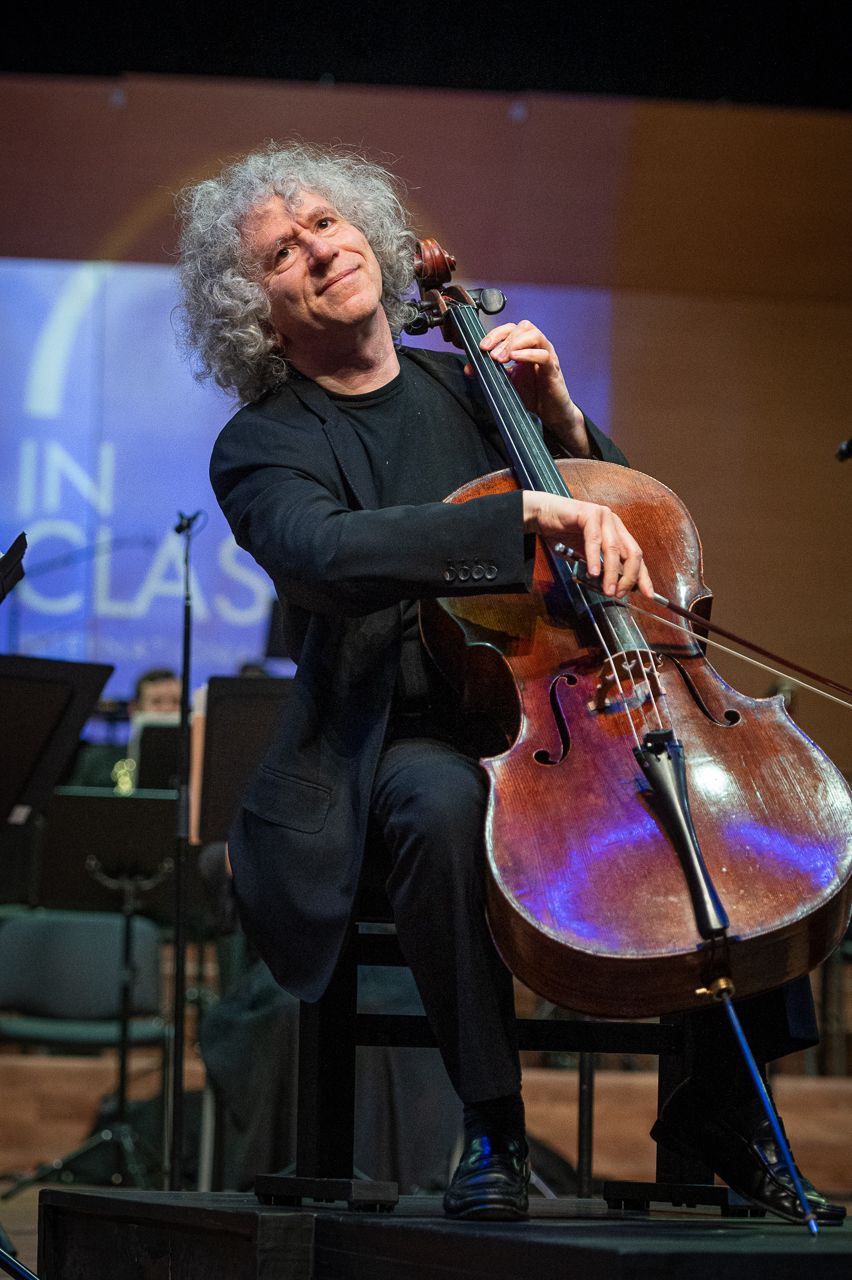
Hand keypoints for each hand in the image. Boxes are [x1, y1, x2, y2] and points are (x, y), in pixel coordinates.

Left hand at [474, 320, 589, 455]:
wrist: (550, 413)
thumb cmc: (531, 394)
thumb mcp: (506, 381)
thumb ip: (489, 371)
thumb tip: (469, 368)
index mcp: (525, 346)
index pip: (510, 329)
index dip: (495, 334)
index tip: (481, 347)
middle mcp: (537, 347)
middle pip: (523, 326)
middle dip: (504, 338)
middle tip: (491, 355)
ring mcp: (547, 356)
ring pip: (535, 335)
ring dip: (515, 343)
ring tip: (502, 358)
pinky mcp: (553, 369)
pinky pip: (544, 355)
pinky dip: (528, 354)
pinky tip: (516, 359)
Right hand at [522, 490, 653, 598]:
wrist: (541, 514)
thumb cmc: (561, 533)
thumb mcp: (584, 555)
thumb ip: (599, 567)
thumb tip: (611, 587)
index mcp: (616, 532)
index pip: (635, 556)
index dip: (643, 576)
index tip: (647, 594)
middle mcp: (614, 523)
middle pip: (632, 553)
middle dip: (629, 577)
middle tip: (620, 594)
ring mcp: (603, 516)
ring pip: (614, 548)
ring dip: (612, 573)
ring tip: (608, 589)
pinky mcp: (589, 513)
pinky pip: (594, 539)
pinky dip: (594, 558)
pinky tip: (593, 572)